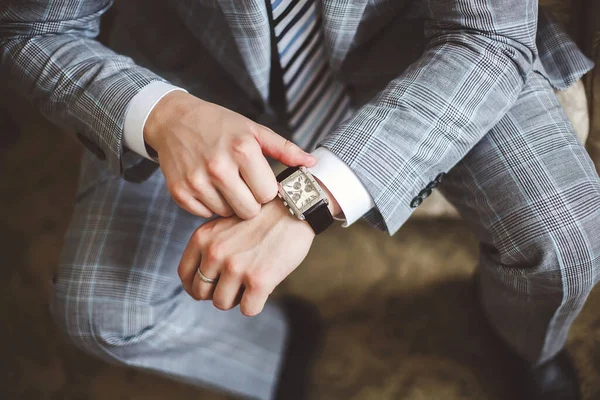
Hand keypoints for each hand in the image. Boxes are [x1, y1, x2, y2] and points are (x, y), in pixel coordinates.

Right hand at [144, 91, 315, 218]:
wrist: (173, 120)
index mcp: (242, 150)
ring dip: (228, 203)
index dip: (265, 190)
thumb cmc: (218, 125)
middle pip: (249, 210)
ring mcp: (197, 181)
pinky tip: (207, 186)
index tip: (258, 180)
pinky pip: (205, 215)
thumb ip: (284, 148)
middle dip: (249, 201)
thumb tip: (312, 163)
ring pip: (227, 215)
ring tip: (224, 182)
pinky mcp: (180, 192)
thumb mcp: (253, 130)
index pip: (267, 194)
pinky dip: (208, 204)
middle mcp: (218, 167)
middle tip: (242, 185)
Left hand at [177, 200, 315, 315]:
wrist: (293, 208)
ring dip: (237, 298)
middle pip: (202, 293)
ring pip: (222, 304)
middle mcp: (215, 253)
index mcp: (203, 238)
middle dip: (218, 292)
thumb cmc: (262, 217)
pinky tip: (265, 287)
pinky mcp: (259, 280)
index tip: (210, 287)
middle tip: (236, 283)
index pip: (185, 275)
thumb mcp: (224, 224)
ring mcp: (236, 267)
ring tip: (251, 282)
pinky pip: (248, 309)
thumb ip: (210, 246)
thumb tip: (202, 280)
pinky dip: (256, 303)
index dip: (196, 286)